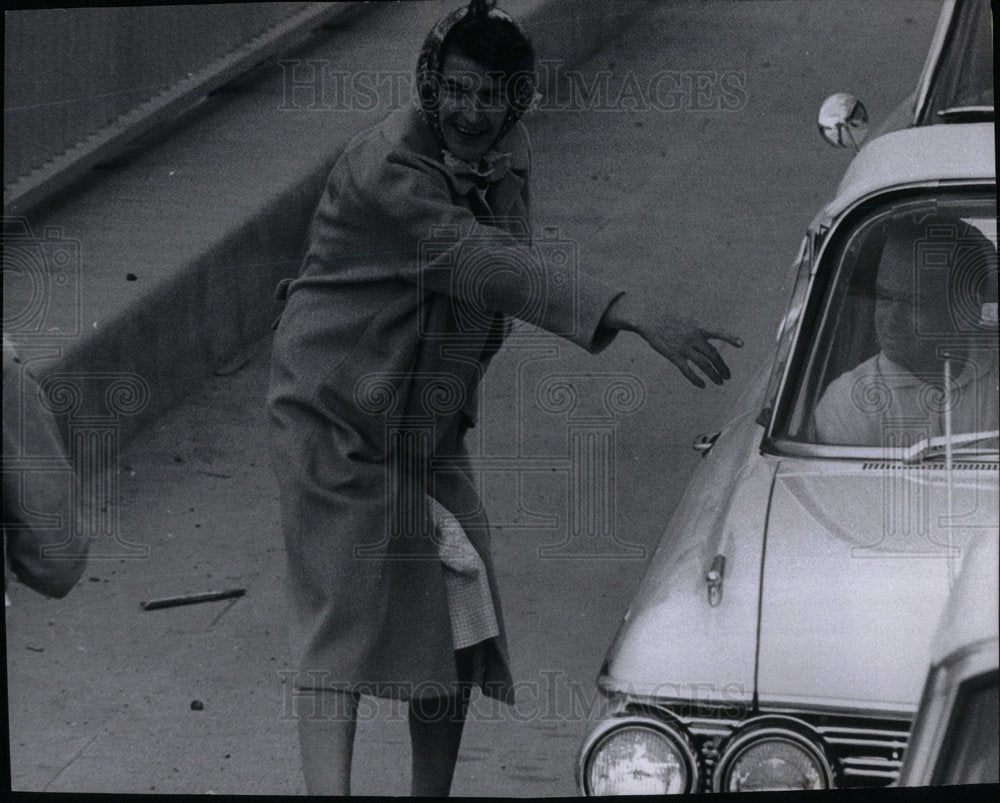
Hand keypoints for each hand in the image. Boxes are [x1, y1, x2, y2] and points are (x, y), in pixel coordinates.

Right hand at [602, 293, 742, 387]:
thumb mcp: (685, 320)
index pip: (717, 333)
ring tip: (720, 382)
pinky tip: (702, 385)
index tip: (741, 344)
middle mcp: (693, 338)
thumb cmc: (667, 319)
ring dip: (714, 375)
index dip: (730, 338)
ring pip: (704, 365)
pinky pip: (688, 371)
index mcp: (698, 328)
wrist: (648, 318)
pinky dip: (696, 380)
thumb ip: (696, 331)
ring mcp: (683, 348)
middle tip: (728, 376)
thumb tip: (705, 341)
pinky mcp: (673, 356)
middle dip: (722, 367)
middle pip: (713, 355)